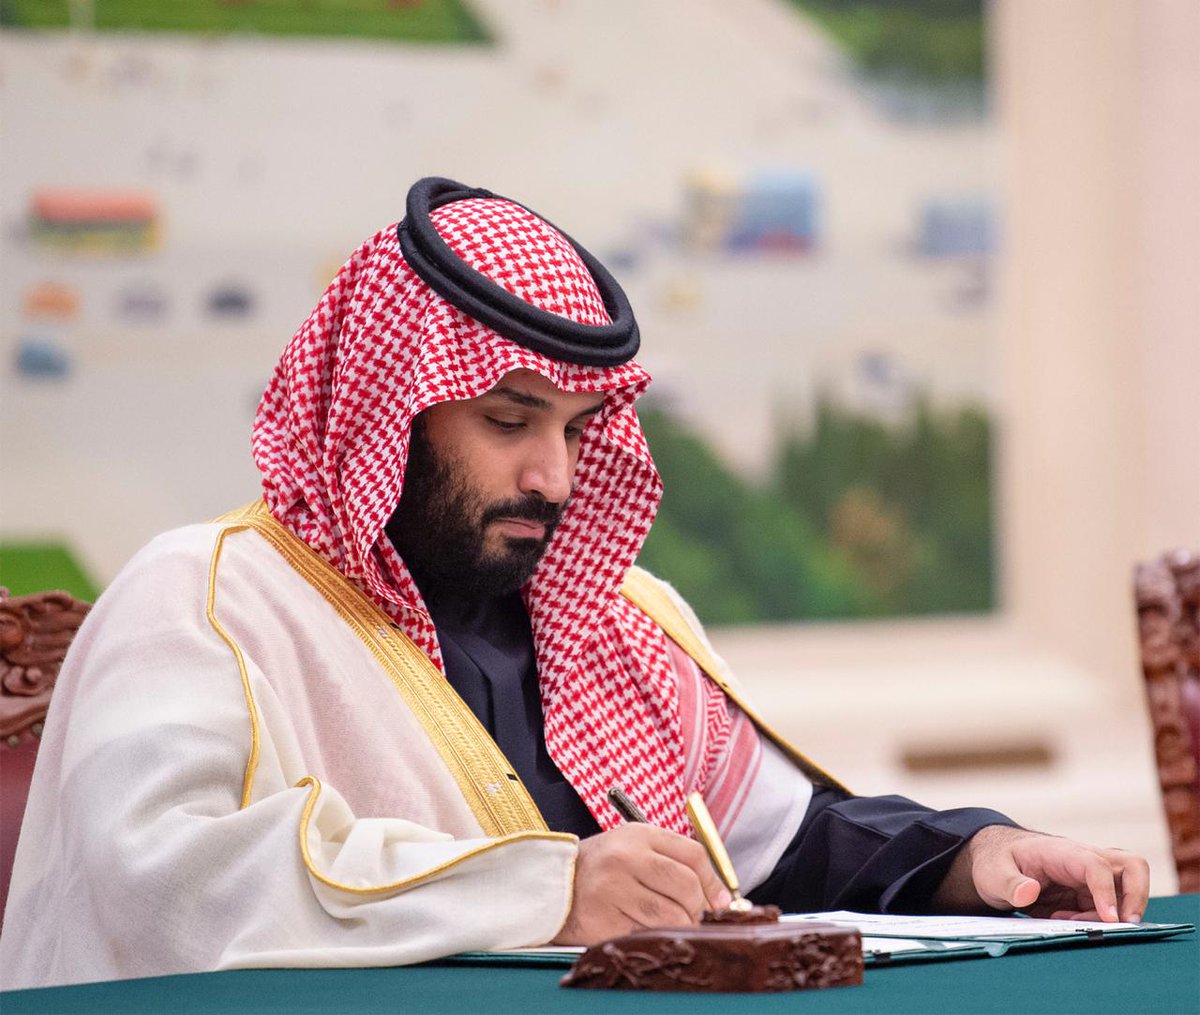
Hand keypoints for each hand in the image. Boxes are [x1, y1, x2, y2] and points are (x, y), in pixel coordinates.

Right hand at [552, 824, 731, 944]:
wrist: (554, 884)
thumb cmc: (602, 867)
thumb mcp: (634, 847)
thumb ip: (672, 861)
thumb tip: (720, 896)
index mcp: (638, 835)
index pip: (693, 854)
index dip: (714, 881)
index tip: (721, 900)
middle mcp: (626, 858)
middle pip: (686, 886)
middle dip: (699, 907)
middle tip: (695, 916)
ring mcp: (613, 889)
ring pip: (671, 915)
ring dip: (681, 926)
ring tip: (674, 924)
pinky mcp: (604, 919)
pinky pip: (647, 934)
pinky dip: (655, 936)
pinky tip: (648, 930)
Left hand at [935, 825, 1149, 922]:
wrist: (995, 861)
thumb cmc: (995, 862)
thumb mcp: (992, 874)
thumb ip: (1009, 883)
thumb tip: (1029, 891)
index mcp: (1061, 852)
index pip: (1095, 865)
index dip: (1106, 892)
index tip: (1110, 919)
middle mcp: (1083, 860)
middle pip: (1132, 867)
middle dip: (1137, 897)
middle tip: (1122, 925)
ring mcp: (1089, 877)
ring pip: (1126, 890)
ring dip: (1112, 914)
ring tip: (1073, 924)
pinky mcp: (1088, 893)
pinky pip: (1108, 909)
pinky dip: (1096, 921)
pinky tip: (1065, 922)